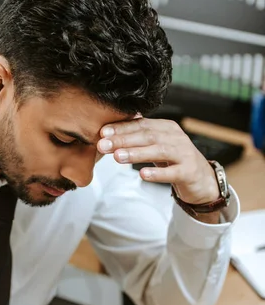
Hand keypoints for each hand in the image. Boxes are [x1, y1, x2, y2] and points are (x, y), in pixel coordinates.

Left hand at [97, 118, 219, 205]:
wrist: (202, 180)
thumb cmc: (175, 161)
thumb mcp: (157, 145)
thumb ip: (139, 137)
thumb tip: (111, 129)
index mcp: (166, 128)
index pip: (141, 125)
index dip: (121, 128)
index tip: (102, 132)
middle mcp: (176, 138)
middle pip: (148, 136)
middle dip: (124, 140)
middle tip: (104, 145)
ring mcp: (184, 154)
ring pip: (159, 151)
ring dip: (136, 153)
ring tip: (118, 157)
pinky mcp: (189, 172)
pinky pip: (172, 172)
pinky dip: (157, 173)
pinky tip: (142, 174)